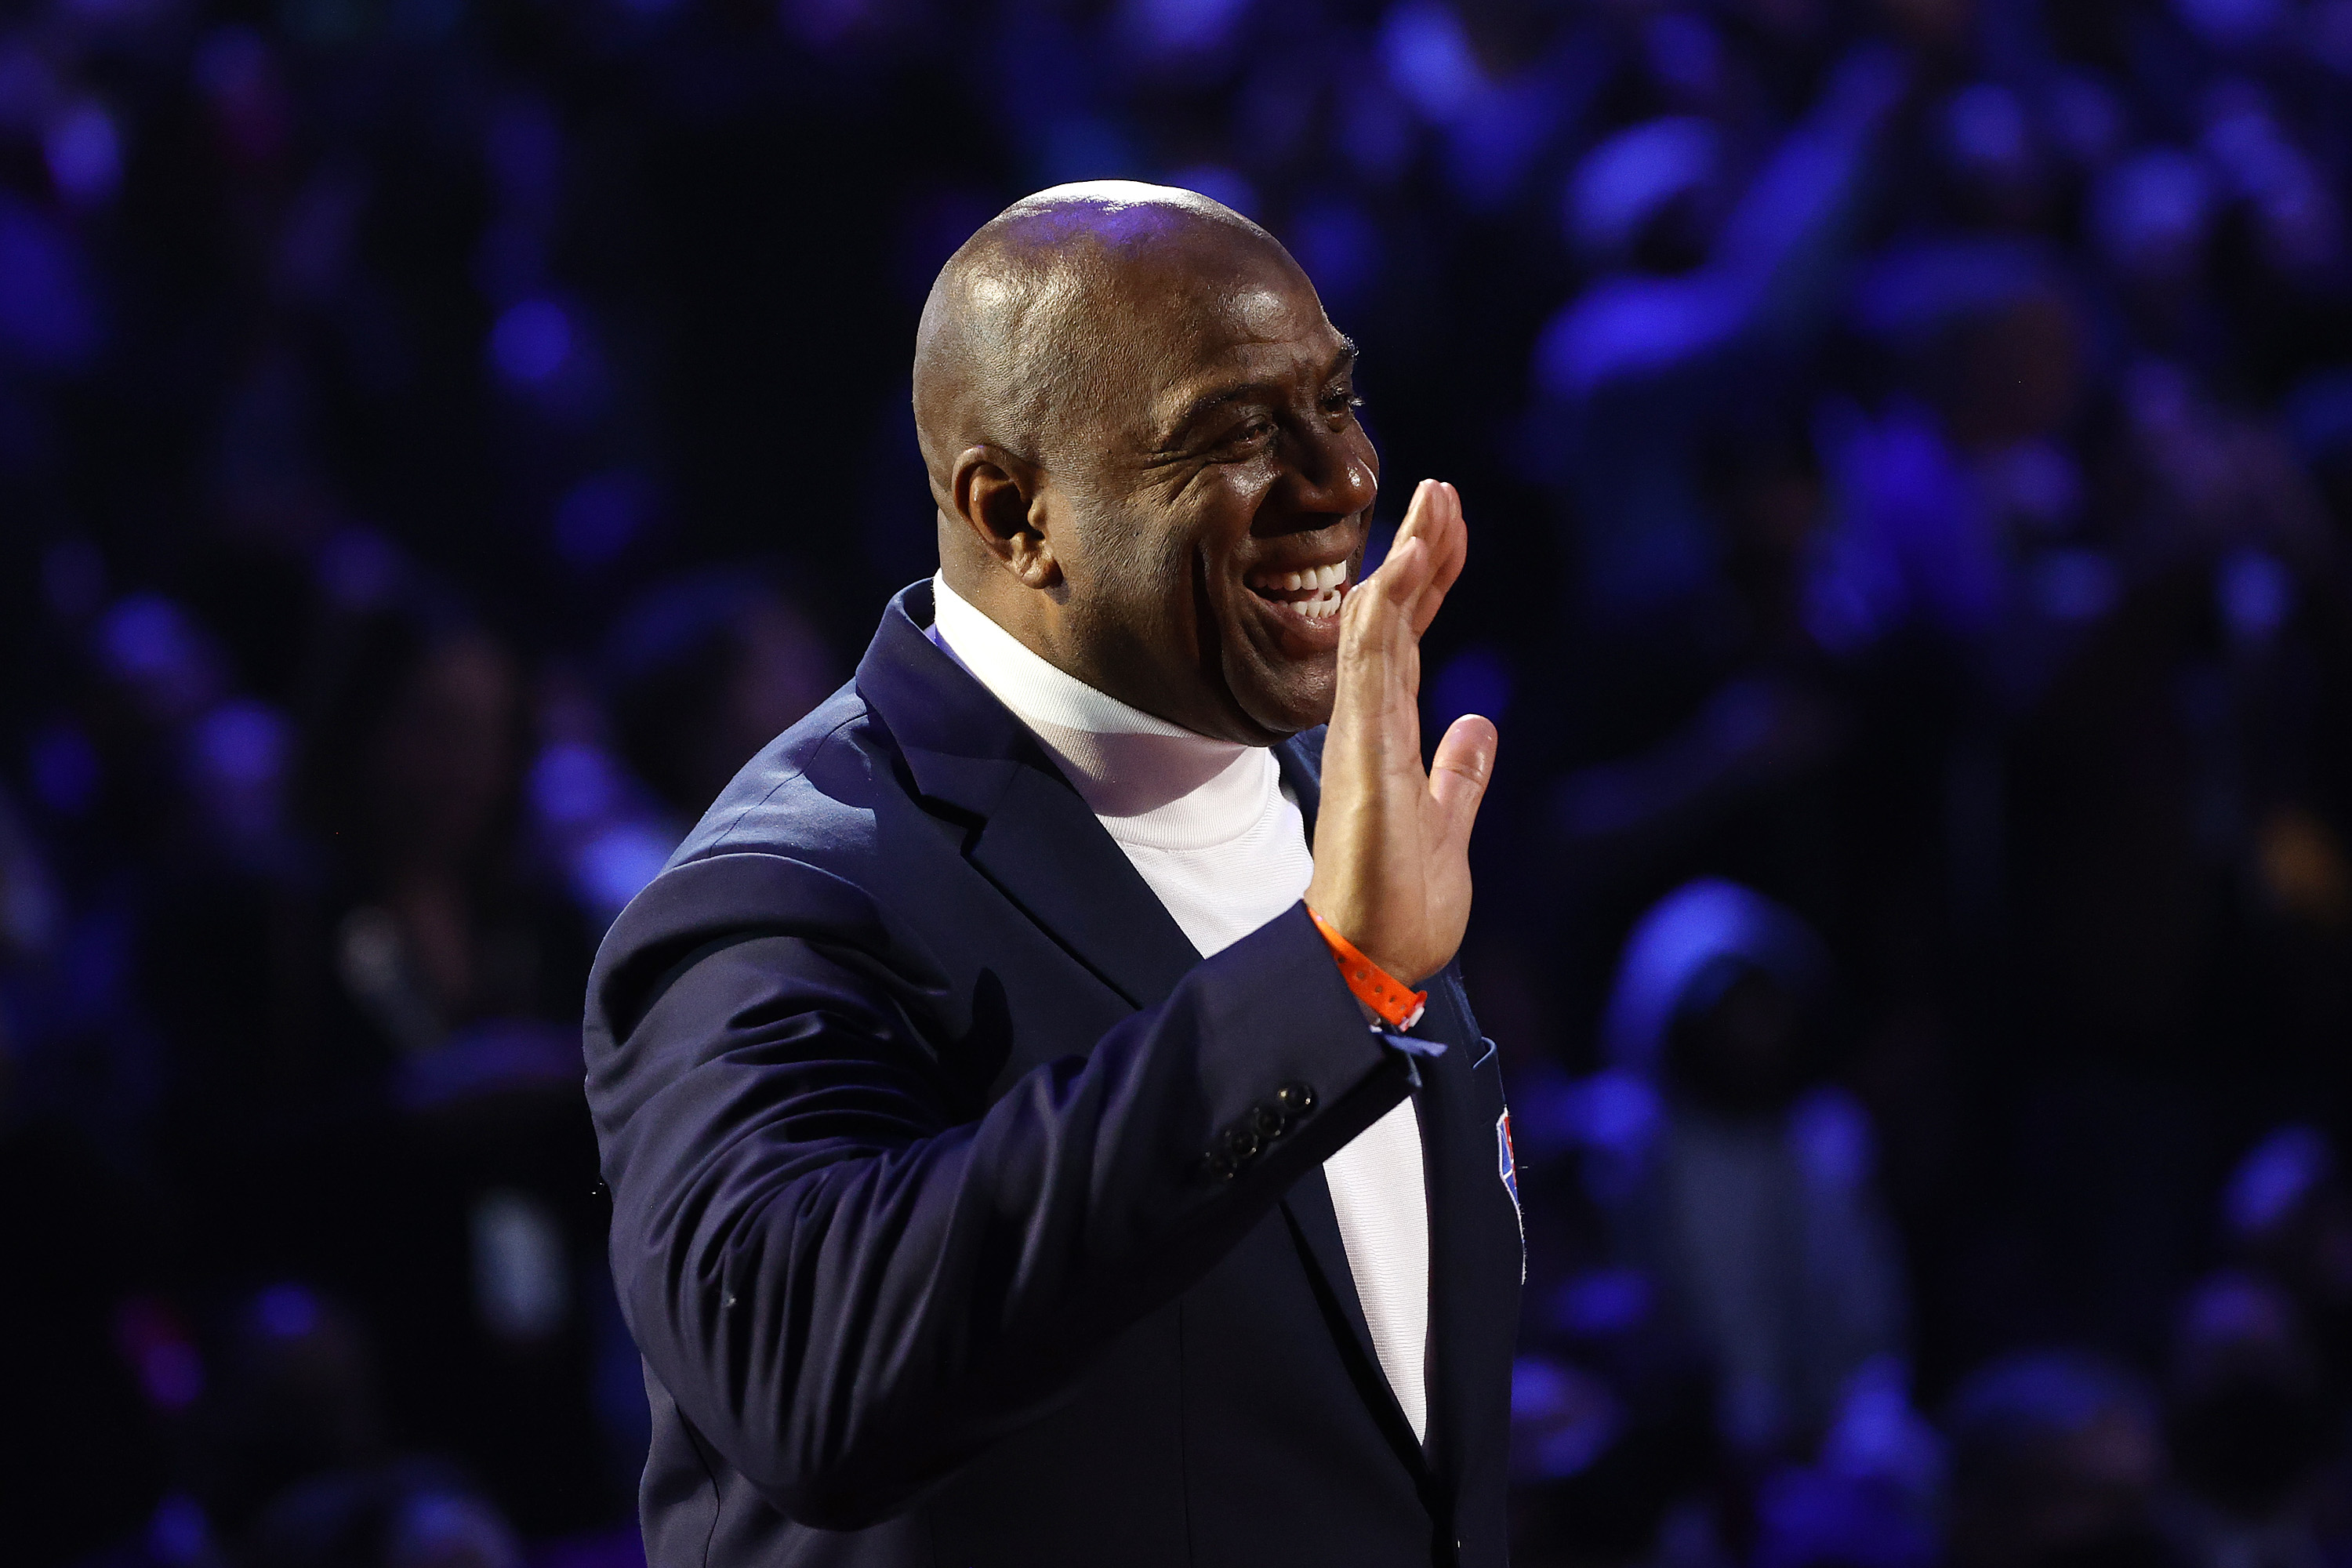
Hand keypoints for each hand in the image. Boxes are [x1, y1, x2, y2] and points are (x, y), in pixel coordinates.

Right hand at [1306, 479, 1497, 984]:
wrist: (1369, 961)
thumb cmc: (1399, 906)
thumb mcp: (1448, 826)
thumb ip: (1460, 774)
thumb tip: (1479, 727)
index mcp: (1391, 739)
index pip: (1412, 642)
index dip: (1431, 584)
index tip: (1449, 531)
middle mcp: (1370, 726)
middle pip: (1395, 620)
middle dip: (1421, 553)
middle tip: (1442, 492)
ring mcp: (1361, 733)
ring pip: (1377, 624)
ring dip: (1405, 561)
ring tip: (1432, 503)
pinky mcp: (1360, 749)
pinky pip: (1369, 662)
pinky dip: (1385, 608)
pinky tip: (1402, 563)